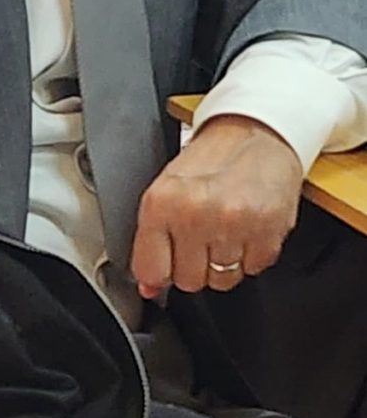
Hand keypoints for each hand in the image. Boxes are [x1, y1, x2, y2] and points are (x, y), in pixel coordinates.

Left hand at [131, 115, 302, 297]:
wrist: (261, 130)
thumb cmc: (214, 156)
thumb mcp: (169, 188)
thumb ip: (153, 240)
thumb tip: (149, 286)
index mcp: (162, 201)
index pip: (151, 270)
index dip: (160, 271)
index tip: (166, 263)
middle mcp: (195, 214)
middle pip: (188, 281)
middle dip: (195, 264)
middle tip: (203, 234)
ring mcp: (233, 225)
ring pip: (222, 280)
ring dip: (225, 261)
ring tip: (227, 228)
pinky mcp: (268, 233)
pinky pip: (254, 269)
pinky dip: (252, 255)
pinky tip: (248, 227)